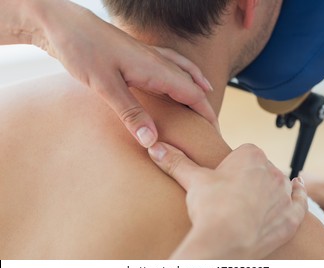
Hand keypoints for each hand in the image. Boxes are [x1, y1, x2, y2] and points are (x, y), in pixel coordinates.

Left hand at [16, 0, 216, 146]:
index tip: (215, 129)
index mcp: (154, 69)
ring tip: (204, 95)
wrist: (63, 24)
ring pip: (182, 70)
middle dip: (203, 102)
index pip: (191, 93)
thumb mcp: (105, 86)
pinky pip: (168, 63)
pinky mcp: (137, 54)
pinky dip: (180, 72)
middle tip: (211, 122)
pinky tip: (174, 76)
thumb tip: (151, 140)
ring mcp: (147, 55)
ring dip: (195, 84)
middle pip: (191, 82)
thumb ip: (130, 113)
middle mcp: (156, 60)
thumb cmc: (82, 49)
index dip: (205, 112)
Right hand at [148, 143, 307, 258]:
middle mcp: (272, 170)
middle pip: (261, 168)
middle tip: (232, 195)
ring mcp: (283, 194)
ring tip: (256, 198)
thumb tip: (155, 146)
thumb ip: (176, 161)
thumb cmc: (211, 206)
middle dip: (249, 177)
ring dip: (272, 187)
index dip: (233, 165)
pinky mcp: (291, 216)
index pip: (244, 152)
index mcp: (250, 155)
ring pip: (279, 183)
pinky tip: (298, 187)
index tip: (223, 179)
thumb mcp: (192, 180)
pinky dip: (299, 195)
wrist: (226, 241)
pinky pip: (299, 200)